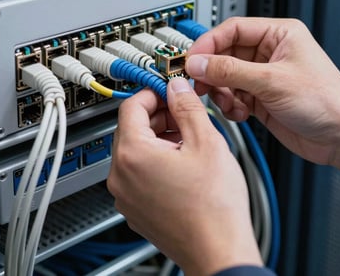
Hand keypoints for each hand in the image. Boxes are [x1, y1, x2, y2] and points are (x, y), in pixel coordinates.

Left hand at [107, 77, 261, 275]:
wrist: (219, 252)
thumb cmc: (214, 207)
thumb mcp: (206, 141)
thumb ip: (187, 106)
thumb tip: (177, 87)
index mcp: (133, 155)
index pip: (131, 106)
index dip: (153, 92)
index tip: (169, 91)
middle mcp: (121, 176)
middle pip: (131, 127)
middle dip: (158, 115)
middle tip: (184, 115)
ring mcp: (126, 195)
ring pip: (135, 150)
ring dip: (158, 137)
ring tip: (188, 141)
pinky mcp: (135, 208)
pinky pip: (138, 172)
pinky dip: (156, 160)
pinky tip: (183, 163)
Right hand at [186, 17, 339, 180]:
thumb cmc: (326, 101)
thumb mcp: (272, 81)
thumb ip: (230, 70)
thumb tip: (199, 62)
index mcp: (277, 35)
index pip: (232, 29)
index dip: (209, 43)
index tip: (192, 59)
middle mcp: (267, 53)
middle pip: (224, 54)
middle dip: (212, 70)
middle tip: (199, 83)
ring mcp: (261, 77)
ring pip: (224, 77)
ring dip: (220, 91)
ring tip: (228, 101)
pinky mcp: (258, 97)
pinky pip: (231, 96)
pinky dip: (229, 105)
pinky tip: (240, 112)